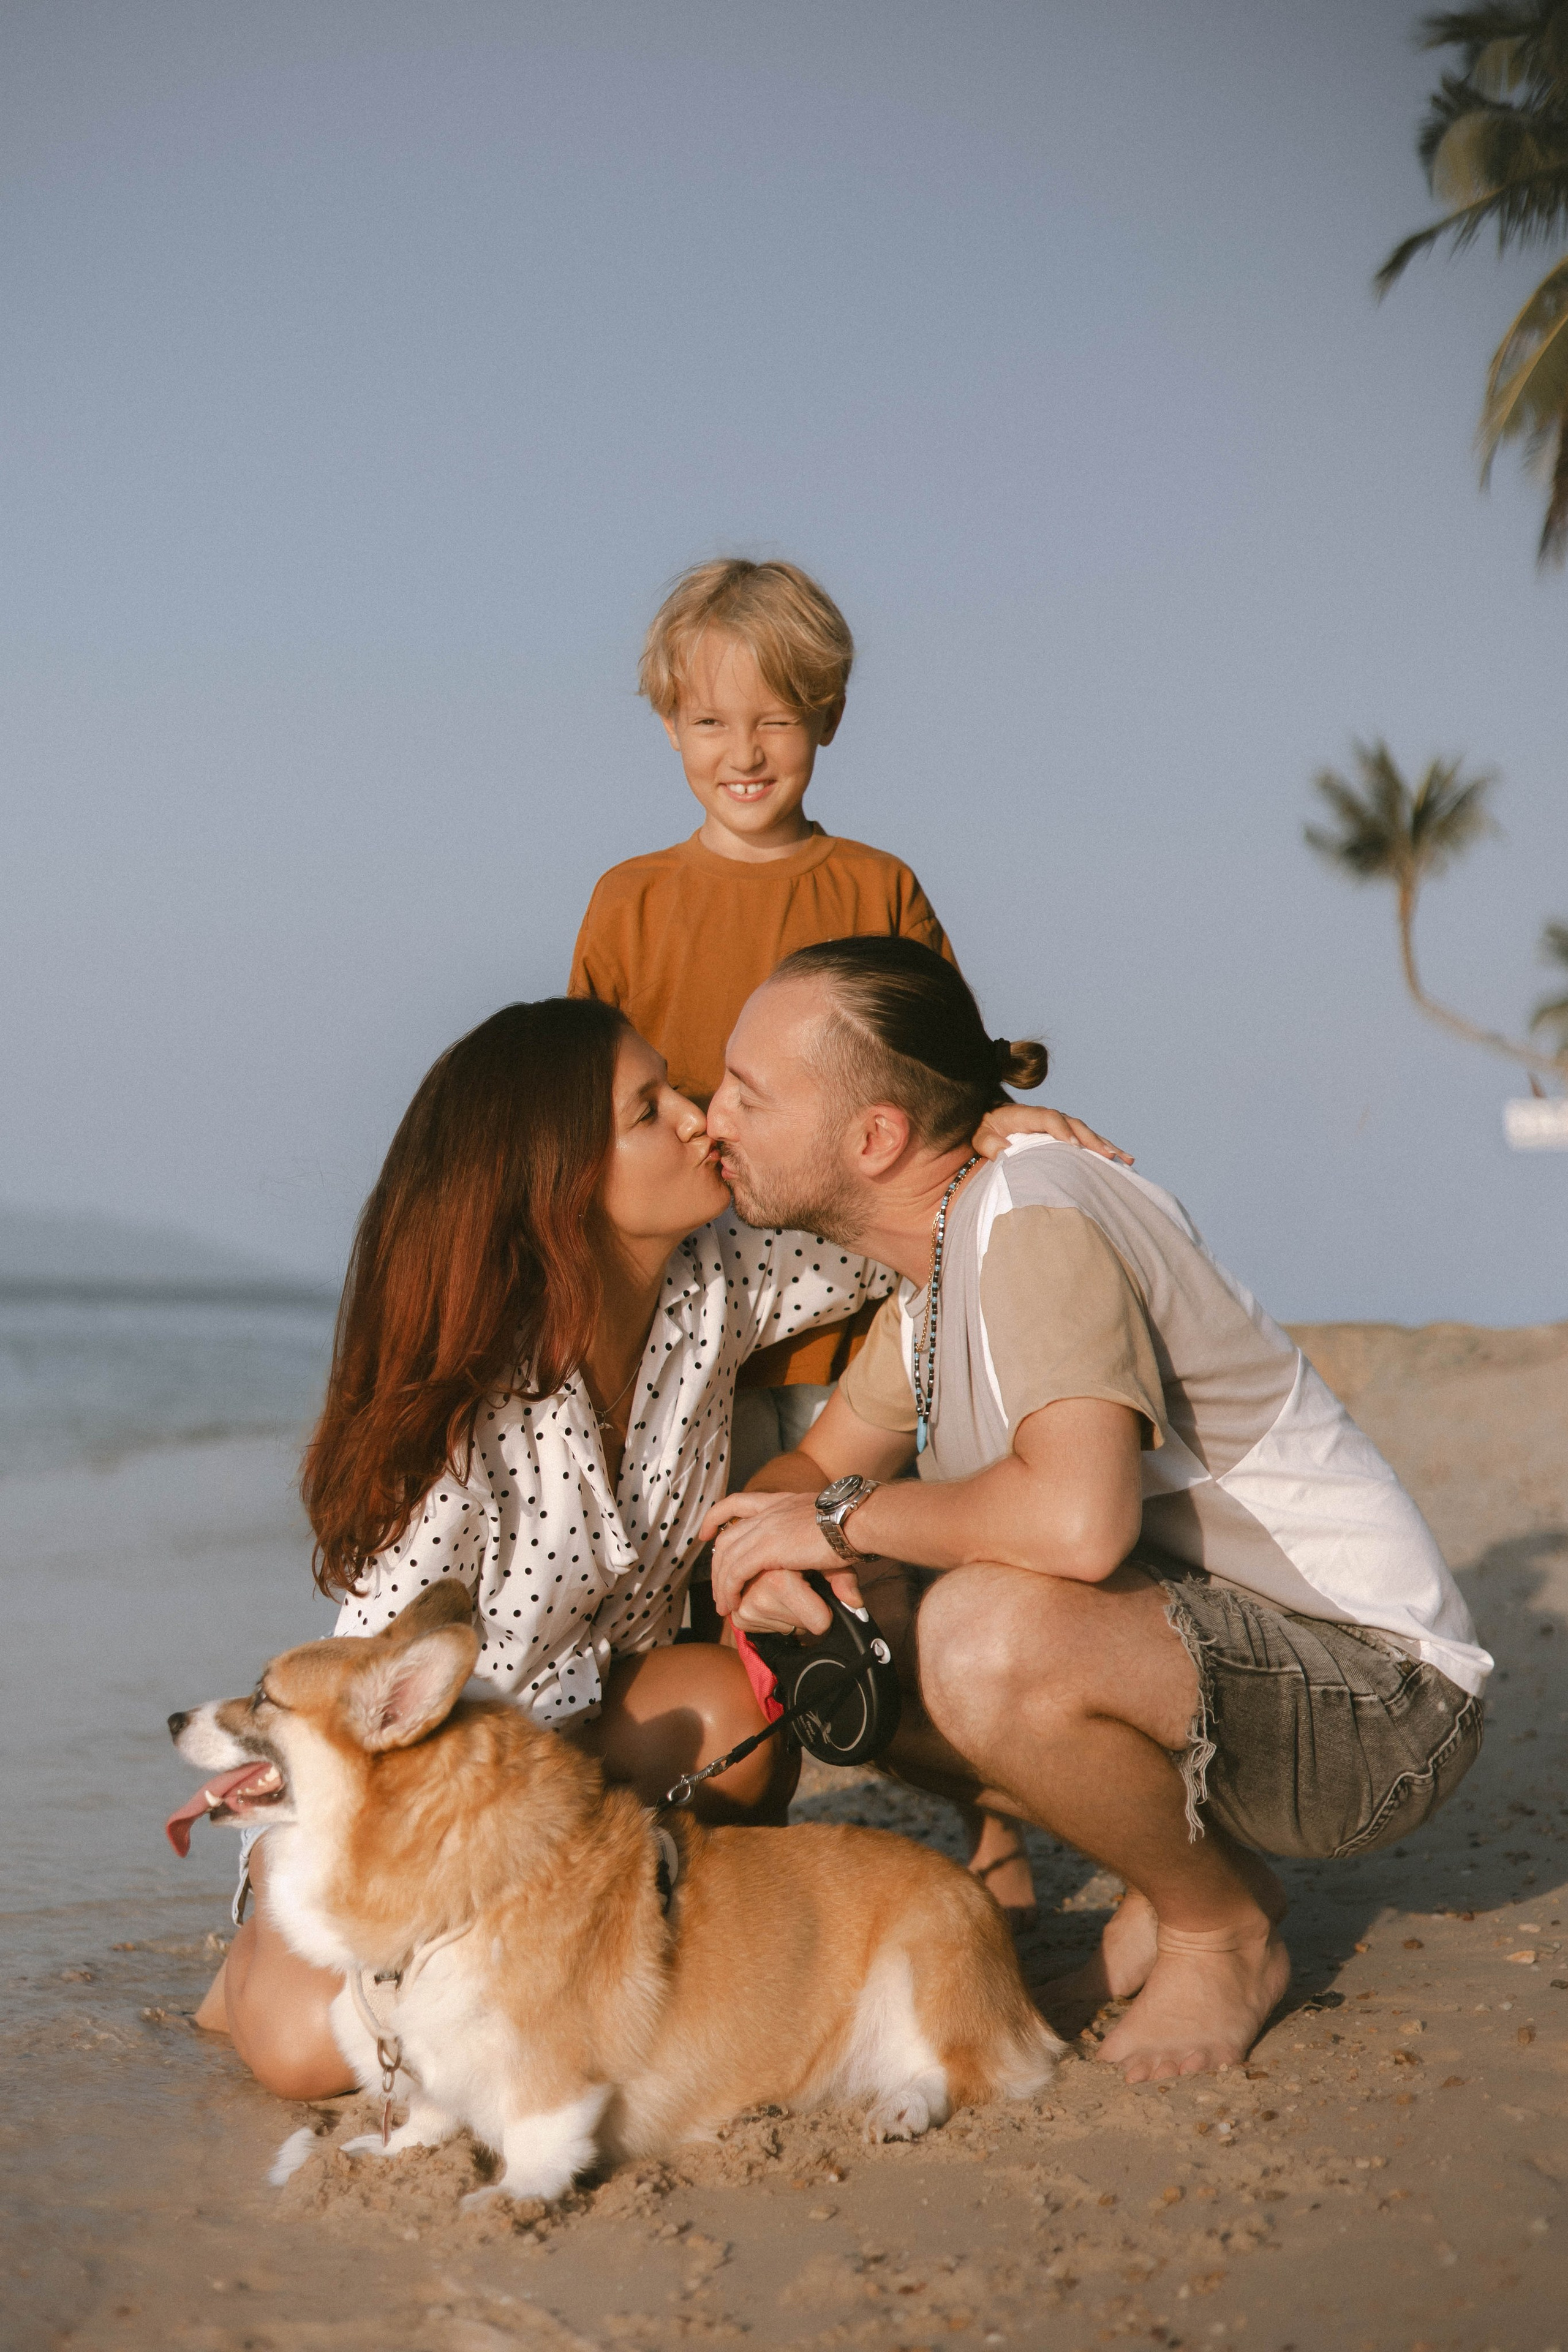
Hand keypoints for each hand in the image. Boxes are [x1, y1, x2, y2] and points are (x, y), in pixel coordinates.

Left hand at [702, 1491, 866, 1628]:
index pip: (736, 1503)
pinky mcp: (766, 1548)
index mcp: (779, 1502)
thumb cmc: (855, 1529)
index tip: (706, 1534)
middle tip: (718, 1588)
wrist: (856, 1519)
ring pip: (727, 1557)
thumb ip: (832, 1572)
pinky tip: (732, 1604)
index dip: (716, 1517)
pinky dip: (730, 1589)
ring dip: (721, 1583)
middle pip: (726, 1536)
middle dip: (717, 1563)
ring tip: (723, 1605)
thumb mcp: (832, 1542)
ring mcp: (764, 1529)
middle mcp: (767, 1512)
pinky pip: (736, 1572)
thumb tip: (852, 1601)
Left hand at [973, 1104, 1131, 1164]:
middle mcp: (1048, 1117)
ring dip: (1105, 1145)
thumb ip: (990, 1143)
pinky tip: (1122, 1160)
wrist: (987, 1119)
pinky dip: (1103, 1149)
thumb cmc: (983, 1130)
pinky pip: (1086, 1140)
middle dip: (1092, 1140)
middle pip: (1074, 1125)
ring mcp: (1059, 1125)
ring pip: (1086, 1133)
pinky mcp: (1065, 1135)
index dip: (1061, 1131)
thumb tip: (1005, 1150)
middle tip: (1109, 1156)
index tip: (1073, 1148)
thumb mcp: (980, 1136)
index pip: (1048, 1119)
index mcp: (1027, 1114)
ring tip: (1125, 1159)